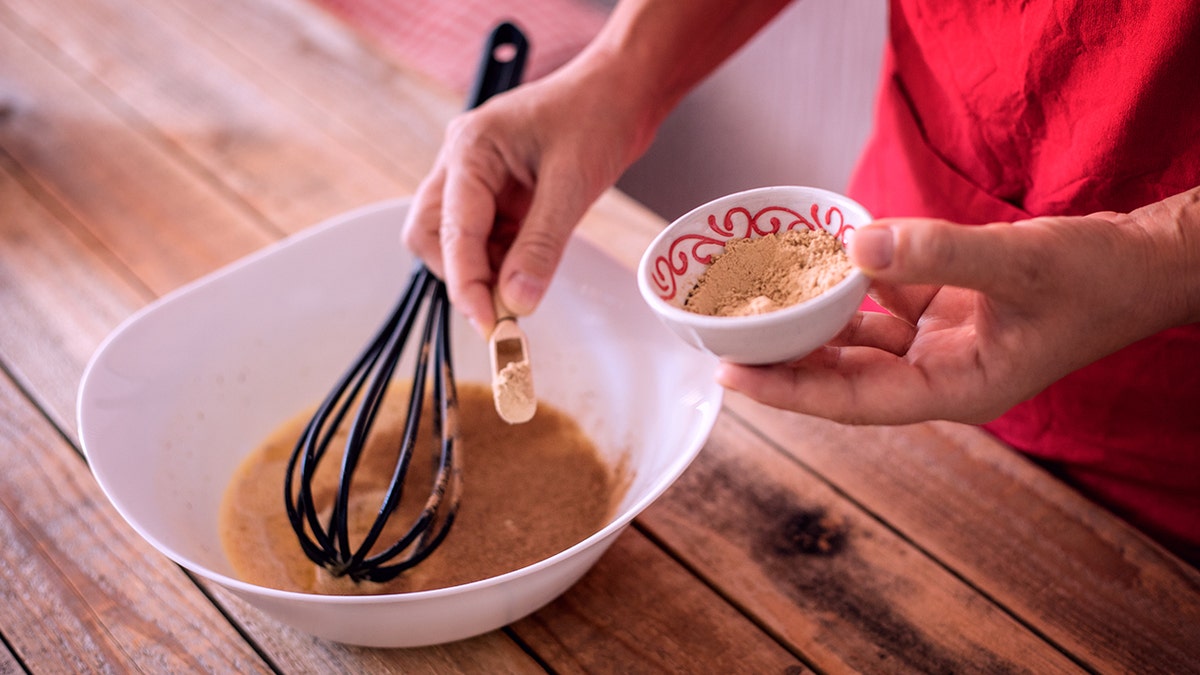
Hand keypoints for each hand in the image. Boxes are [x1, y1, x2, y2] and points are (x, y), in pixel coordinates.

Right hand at [402, 59, 647, 333]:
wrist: (623, 90)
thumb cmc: (598, 114)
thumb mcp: (573, 183)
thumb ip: (541, 245)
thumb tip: (517, 301)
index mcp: (470, 148)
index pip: (451, 229)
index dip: (467, 283)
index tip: (490, 324)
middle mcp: (462, 162)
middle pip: (432, 236)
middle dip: (464, 276)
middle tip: (502, 313)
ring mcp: (477, 178)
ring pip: (457, 242)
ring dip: (485, 272)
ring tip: (525, 289)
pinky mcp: (498, 194)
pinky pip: (486, 238)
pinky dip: (503, 262)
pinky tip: (529, 270)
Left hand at [716, 188, 1199, 424]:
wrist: (1143, 263)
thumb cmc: (1099, 279)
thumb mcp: (1021, 261)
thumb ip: (941, 252)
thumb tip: (857, 243)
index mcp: (959, 390)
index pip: (856, 400)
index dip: (793, 391)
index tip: (734, 378)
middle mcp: (941, 373)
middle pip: (845, 375)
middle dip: (785, 363)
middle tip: (719, 345)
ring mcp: (941, 341)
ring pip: (858, 337)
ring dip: (811, 323)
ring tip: (751, 309)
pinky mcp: (944, 306)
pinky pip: (883, 297)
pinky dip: (850, 280)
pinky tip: (814, 263)